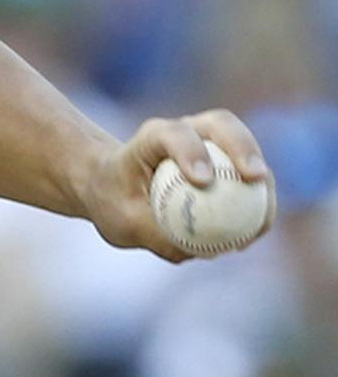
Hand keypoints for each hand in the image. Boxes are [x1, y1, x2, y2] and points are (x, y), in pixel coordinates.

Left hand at [81, 110, 274, 261]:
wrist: (114, 186)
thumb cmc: (114, 200)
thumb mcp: (122, 222)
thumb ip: (156, 233)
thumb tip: (199, 252)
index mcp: (151, 138)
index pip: (173, 134)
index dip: (191, 150)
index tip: (203, 180)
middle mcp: (186, 131)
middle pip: (221, 124)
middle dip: (243, 146)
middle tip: (255, 178)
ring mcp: (209, 142)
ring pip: (245, 148)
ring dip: (262, 179)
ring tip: (263, 221)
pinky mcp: (226, 161)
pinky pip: (249, 178)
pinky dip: (259, 201)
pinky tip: (257, 232)